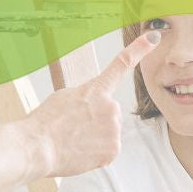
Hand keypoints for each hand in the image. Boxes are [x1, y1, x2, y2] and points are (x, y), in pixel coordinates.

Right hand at [20, 32, 159, 177]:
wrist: (38, 147)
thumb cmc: (45, 123)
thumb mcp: (64, 98)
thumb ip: (86, 97)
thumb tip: (93, 108)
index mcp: (96, 90)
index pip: (121, 64)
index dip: (139, 49)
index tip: (154, 37)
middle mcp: (110, 106)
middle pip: (110, 113)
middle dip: (96, 120)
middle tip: (74, 128)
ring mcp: (113, 129)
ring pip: (109, 133)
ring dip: (95, 138)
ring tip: (75, 140)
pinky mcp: (113, 150)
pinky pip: (107, 151)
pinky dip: (96, 154)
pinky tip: (80, 152)